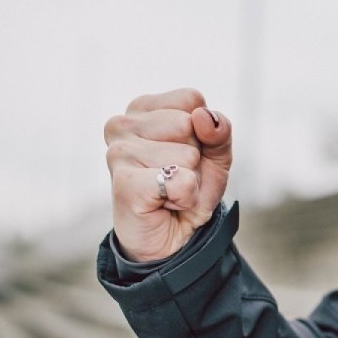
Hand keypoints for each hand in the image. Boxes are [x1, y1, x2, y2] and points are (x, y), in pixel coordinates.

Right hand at [104, 88, 232, 261]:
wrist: (171, 238)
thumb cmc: (189, 189)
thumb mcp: (215, 154)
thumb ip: (219, 130)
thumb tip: (202, 117)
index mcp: (141, 108)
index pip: (191, 99)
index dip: (202, 132)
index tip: (186, 153)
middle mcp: (121, 125)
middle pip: (189, 125)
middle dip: (196, 157)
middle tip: (177, 176)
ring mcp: (118, 153)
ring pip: (187, 155)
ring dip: (191, 180)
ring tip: (170, 191)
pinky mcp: (124, 183)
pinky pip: (181, 182)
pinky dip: (185, 198)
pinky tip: (165, 203)